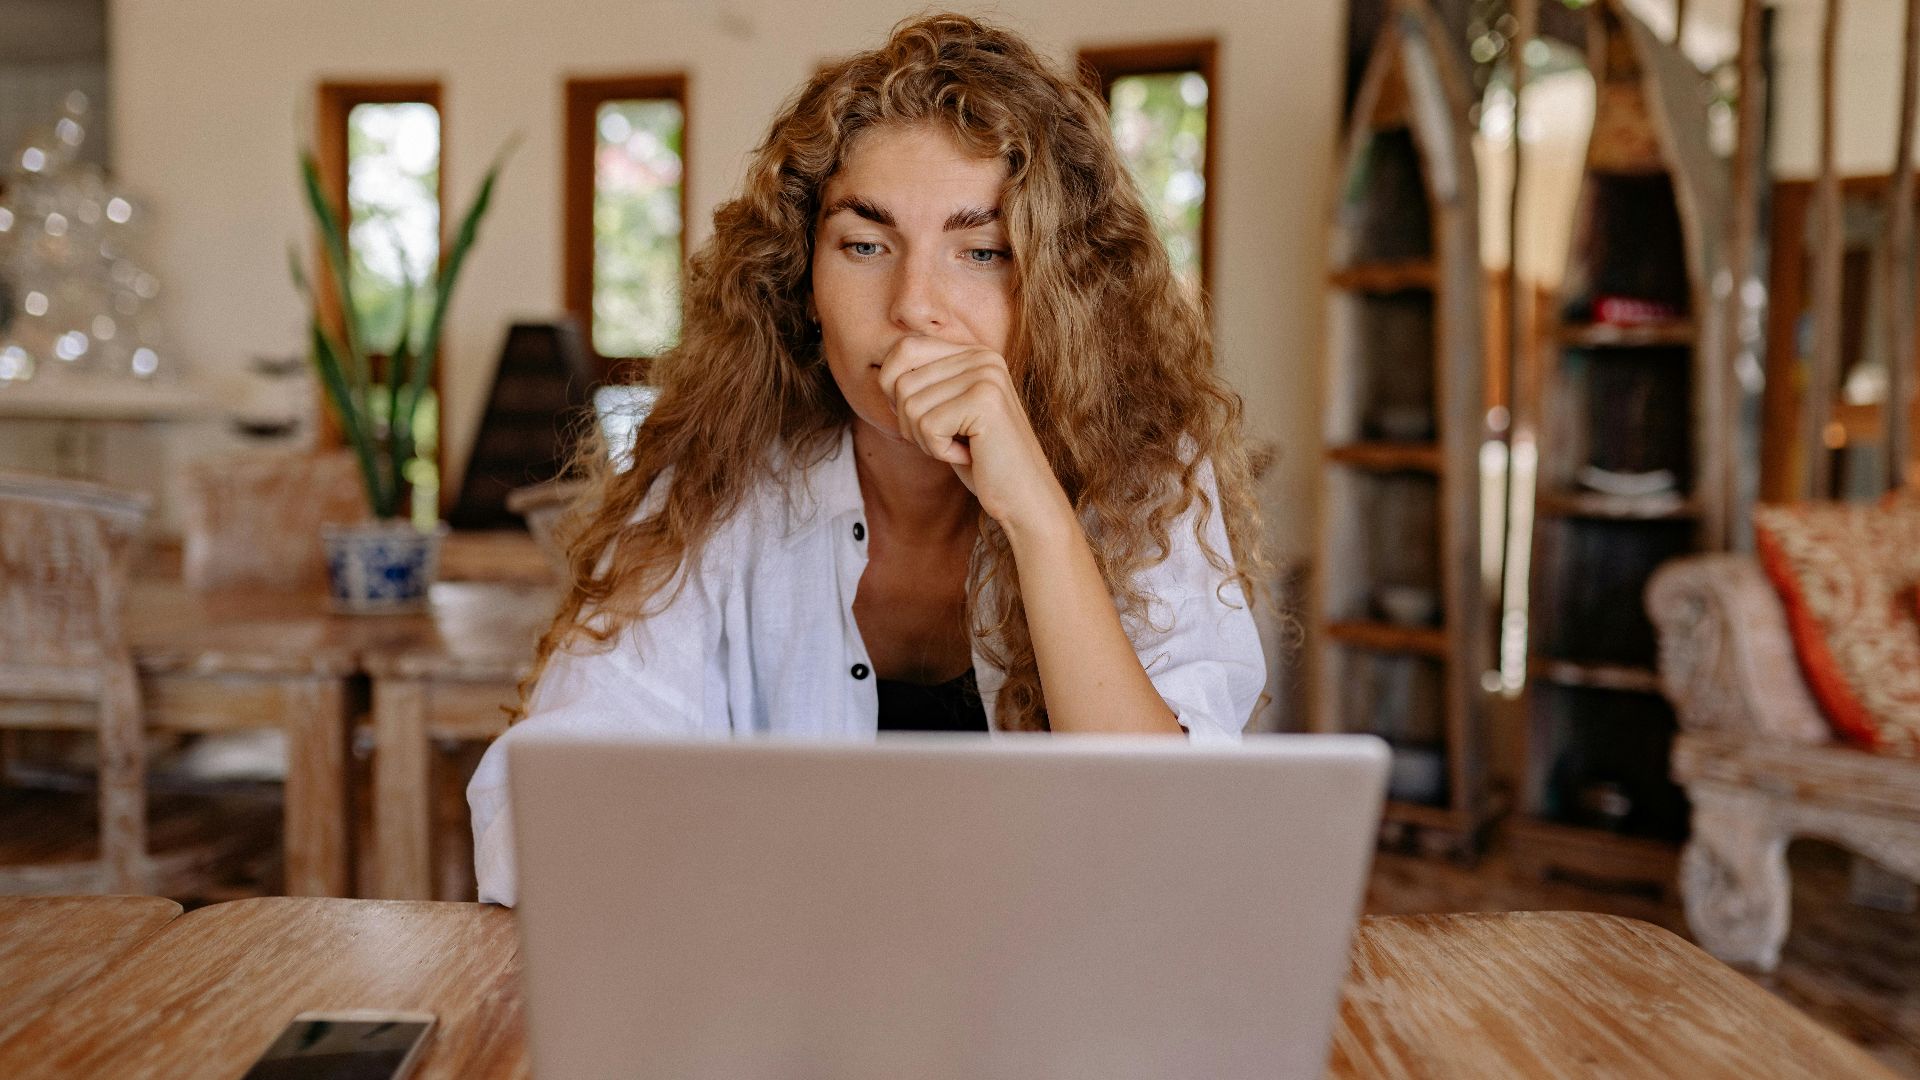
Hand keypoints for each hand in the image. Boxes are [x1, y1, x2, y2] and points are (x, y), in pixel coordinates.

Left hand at [876, 334, 1071, 531]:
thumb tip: (881, 373)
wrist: (1024, 497)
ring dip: (926, 439)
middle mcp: (982, 356)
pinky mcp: (984, 401)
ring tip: (960, 447)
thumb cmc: (982, 459)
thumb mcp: (948, 413)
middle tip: (946, 440)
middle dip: (910, 422)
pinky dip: (939, 451)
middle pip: (901, 380)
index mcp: (973, 352)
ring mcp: (985, 376)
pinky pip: (927, 426)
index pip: (905, 348)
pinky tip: (969, 455)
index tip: (924, 419)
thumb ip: (923, 384)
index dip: (894, 389)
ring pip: (910, 405)